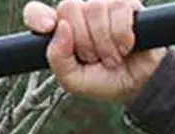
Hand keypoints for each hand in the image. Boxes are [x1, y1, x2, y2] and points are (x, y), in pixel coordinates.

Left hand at [24, 0, 165, 103]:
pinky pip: (119, 9)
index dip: (38, 16)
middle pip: (69, 7)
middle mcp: (80, 14)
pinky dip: (122, 35)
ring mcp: (103, 6)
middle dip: (82, 40)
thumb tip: (61, 27)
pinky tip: (126, 47)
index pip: (36, 13)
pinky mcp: (127, 4)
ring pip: (94, 8)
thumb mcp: (73, 81)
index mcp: (61, 31)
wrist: (138, 85)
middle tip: (94, 58)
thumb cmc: (103, 82)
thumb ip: (58, 59)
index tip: (48, 28)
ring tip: (112, 57)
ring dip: (104, 42)